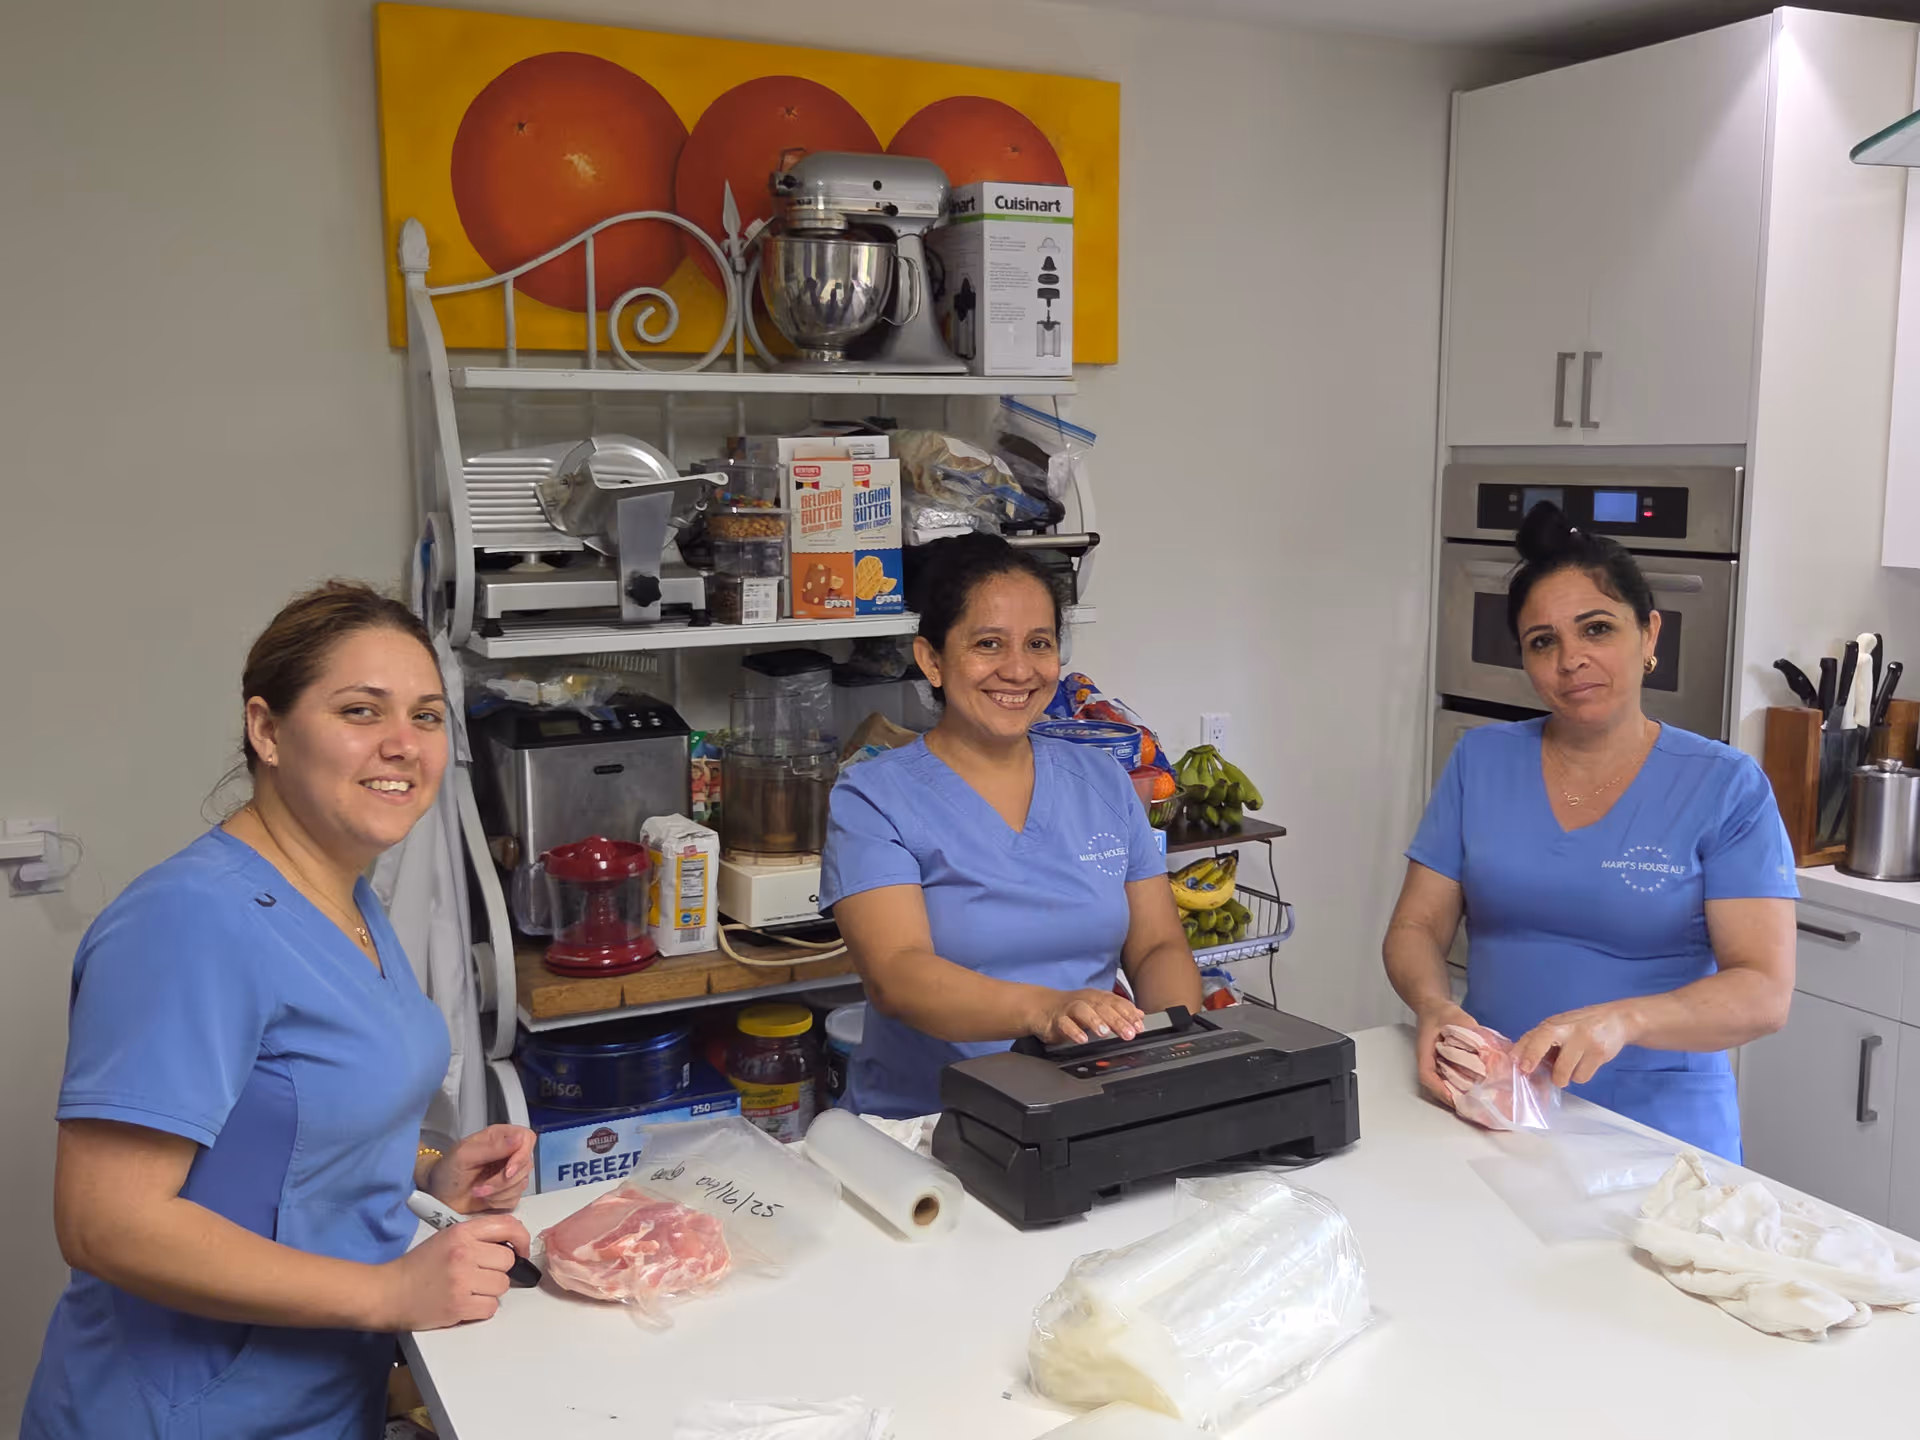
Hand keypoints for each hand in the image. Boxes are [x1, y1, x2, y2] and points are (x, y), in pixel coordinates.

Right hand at [378, 1212, 531, 1330]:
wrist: (388, 1293)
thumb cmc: (418, 1266)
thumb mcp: (446, 1238)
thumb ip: (477, 1237)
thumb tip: (511, 1244)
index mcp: (461, 1232)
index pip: (508, 1226)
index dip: (521, 1239)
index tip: (520, 1250)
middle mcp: (464, 1253)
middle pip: (508, 1261)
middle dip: (498, 1271)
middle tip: (479, 1275)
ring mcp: (462, 1280)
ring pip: (502, 1286)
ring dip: (490, 1291)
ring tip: (469, 1290)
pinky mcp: (459, 1305)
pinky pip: (491, 1308)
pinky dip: (482, 1309)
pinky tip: (465, 1303)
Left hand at [428, 1125, 535, 1213]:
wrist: (438, 1196)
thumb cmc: (447, 1172)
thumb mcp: (464, 1155)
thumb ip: (492, 1147)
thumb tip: (517, 1139)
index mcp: (499, 1137)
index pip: (526, 1139)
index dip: (522, 1155)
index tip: (508, 1170)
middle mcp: (507, 1153)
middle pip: (526, 1165)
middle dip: (503, 1181)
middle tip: (482, 1186)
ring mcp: (509, 1173)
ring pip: (521, 1183)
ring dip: (498, 1192)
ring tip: (478, 1191)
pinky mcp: (507, 1192)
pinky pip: (515, 1198)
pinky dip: (498, 1202)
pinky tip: (484, 1198)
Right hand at [1030, 989, 1144, 1046]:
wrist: (1041, 1007)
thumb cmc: (1072, 1009)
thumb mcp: (1098, 1008)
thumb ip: (1119, 1011)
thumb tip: (1140, 1015)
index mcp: (1097, 997)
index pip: (1116, 1003)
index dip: (1129, 1014)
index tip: (1139, 1026)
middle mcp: (1085, 1000)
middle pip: (1103, 1007)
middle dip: (1117, 1020)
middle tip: (1129, 1033)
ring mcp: (1069, 1009)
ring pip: (1083, 1011)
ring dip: (1095, 1021)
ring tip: (1105, 1032)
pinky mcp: (1056, 1019)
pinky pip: (1064, 1024)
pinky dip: (1074, 1031)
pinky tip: (1082, 1040)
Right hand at [1414, 1001, 1475, 1107]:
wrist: (1432, 1006)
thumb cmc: (1440, 1011)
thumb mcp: (1456, 1016)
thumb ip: (1471, 1030)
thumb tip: (1489, 1047)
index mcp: (1425, 1050)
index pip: (1426, 1074)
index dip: (1439, 1089)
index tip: (1454, 1099)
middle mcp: (1428, 1061)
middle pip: (1433, 1086)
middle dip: (1451, 1099)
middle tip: (1471, 1108)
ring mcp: (1434, 1064)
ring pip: (1440, 1085)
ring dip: (1455, 1096)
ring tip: (1474, 1104)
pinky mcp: (1441, 1064)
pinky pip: (1447, 1079)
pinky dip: (1458, 1088)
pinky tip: (1474, 1091)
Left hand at [1513, 1003, 1637, 1087]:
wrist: (1616, 1020)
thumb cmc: (1579, 1025)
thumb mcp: (1557, 1026)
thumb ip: (1538, 1040)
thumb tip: (1517, 1058)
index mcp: (1553, 1024)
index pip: (1536, 1037)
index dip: (1528, 1053)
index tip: (1522, 1068)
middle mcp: (1568, 1031)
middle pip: (1553, 1055)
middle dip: (1551, 1073)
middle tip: (1553, 1078)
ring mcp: (1585, 1042)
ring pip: (1567, 1073)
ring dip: (1566, 1077)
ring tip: (1571, 1066)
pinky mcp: (1599, 1053)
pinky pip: (1582, 1076)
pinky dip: (1580, 1075)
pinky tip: (1584, 1064)